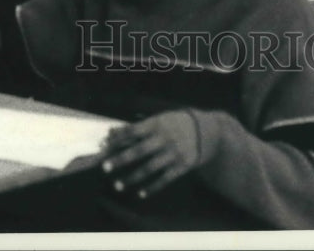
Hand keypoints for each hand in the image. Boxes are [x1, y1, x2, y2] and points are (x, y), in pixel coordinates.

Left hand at [101, 110, 215, 198]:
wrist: (209, 131)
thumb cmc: (178, 123)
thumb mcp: (161, 119)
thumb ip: (140, 127)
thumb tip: (114, 134)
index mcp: (158, 123)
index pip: (134, 131)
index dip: (118, 139)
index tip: (104, 147)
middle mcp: (165, 138)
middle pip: (139, 151)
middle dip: (121, 159)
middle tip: (105, 168)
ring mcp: (174, 153)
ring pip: (150, 168)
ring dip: (132, 177)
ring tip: (117, 185)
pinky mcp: (183, 166)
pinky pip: (165, 179)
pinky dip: (152, 187)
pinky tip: (140, 193)